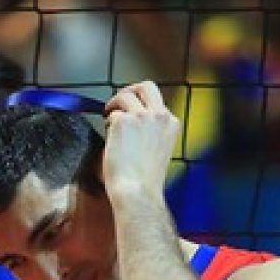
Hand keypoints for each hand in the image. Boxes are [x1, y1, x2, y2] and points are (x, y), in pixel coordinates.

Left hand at [102, 81, 179, 201]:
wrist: (138, 193)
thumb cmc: (145, 182)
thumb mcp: (158, 150)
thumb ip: (150, 132)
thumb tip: (130, 121)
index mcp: (171, 124)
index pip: (157, 102)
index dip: (141, 106)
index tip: (132, 113)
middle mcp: (160, 116)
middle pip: (145, 86)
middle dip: (130, 91)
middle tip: (117, 104)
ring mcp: (141, 117)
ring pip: (124, 95)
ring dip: (114, 106)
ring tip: (108, 121)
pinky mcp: (122, 121)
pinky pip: (111, 115)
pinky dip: (108, 124)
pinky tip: (109, 139)